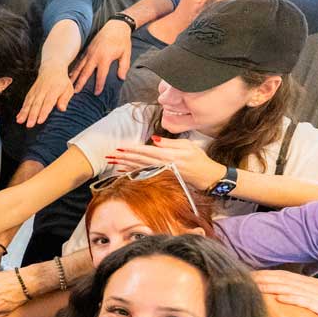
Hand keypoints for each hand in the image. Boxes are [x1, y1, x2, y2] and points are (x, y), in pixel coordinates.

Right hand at [17, 67, 74, 127]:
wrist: (51, 68)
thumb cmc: (62, 81)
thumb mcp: (68, 89)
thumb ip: (65, 99)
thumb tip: (62, 109)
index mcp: (54, 90)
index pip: (48, 102)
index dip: (43, 112)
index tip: (39, 121)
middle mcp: (43, 90)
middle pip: (36, 104)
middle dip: (32, 115)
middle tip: (29, 125)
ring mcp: (36, 91)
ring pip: (29, 103)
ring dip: (24, 112)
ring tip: (20, 121)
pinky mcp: (31, 92)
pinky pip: (26, 101)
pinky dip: (22, 109)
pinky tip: (19, 117)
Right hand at [71, 19, 134, 96]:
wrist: (115, 26)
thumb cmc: (122, 40)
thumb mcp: (126, 53)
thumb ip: (124, 66)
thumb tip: (121, 78)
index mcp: (104, 58)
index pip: (101, 75)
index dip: (99, 85)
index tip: (96, 93)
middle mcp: (94, 56)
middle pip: (85, 72)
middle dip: (80, 82)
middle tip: (74, 92)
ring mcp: (89, 52)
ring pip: (79, 66)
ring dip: (74, 76)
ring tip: (69, 84)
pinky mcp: (87, 49)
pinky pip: (79, 61)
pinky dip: (75, 68)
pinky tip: (70, 73)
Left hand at [105, 137, 222, 191]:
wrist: (207, 176)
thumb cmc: (199, 159)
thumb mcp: (188, 146)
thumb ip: (169, 143)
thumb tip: (153, 139)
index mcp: (170, 156)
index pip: (147, 152)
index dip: (132, 150)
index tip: (120, 148)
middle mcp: (164, 165)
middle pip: (140, 161)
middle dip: (124, 158)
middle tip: (109, 156)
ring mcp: (162, 173)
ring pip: (140, 168)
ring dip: (124, 165)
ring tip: (112, 163)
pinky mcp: (162, 177)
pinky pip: (144, 175)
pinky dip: (132, 173)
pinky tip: (122, 172)